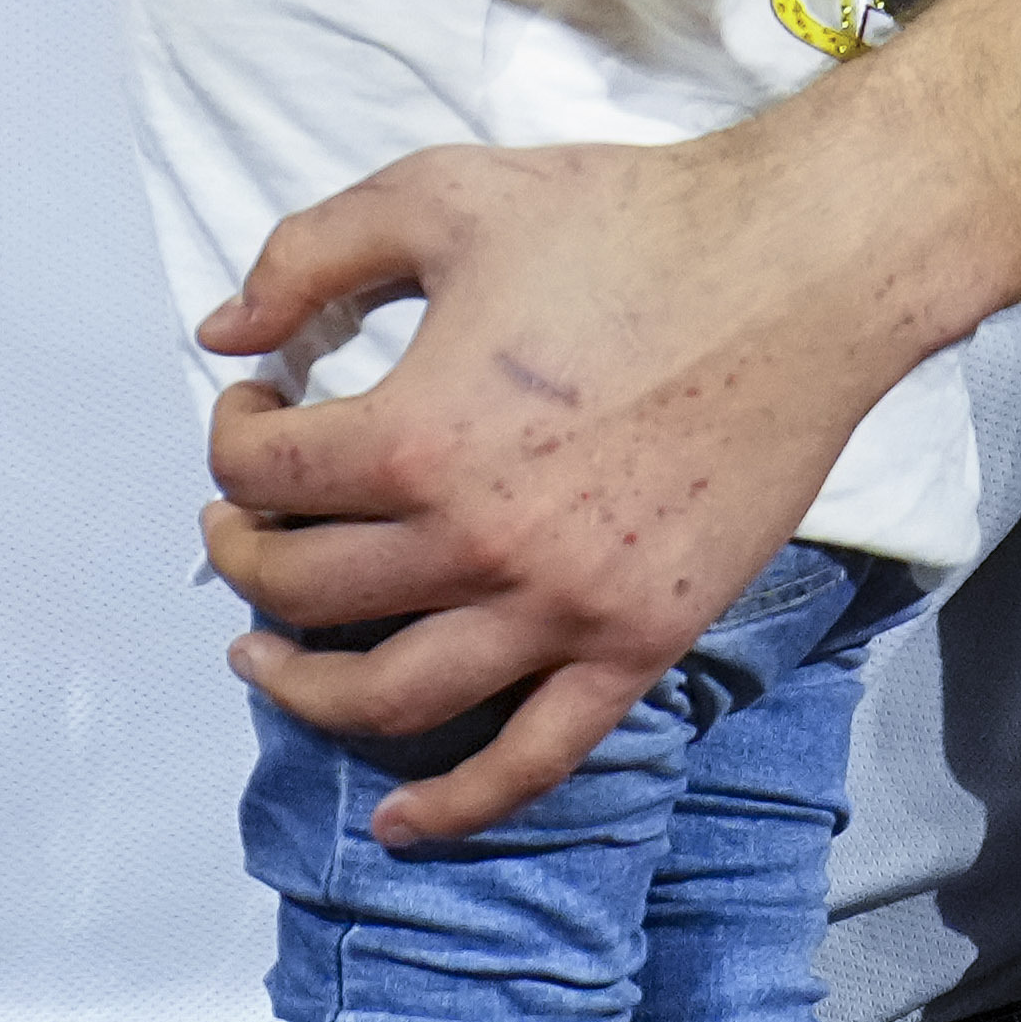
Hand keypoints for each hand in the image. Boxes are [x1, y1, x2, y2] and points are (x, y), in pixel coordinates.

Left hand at [198, 131, 915, 837]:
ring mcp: (560, 611)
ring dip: (302, 689)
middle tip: (242, 520)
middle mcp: (476, 544)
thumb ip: (310, 253)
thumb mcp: (443, 195)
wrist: (801, 271)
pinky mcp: (636, 644)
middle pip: (303, 590)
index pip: (265, 475)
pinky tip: (398, 826)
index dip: (231, 437)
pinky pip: (534, 760)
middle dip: (245, 555)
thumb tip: (219, 328)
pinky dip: (456, 807)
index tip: (255, 404)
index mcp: (417, 435)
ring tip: (264, 659)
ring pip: (388, 698)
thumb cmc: (625, 219)